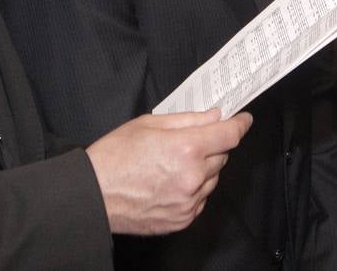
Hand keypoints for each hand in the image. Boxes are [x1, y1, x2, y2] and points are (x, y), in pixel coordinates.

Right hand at [86, 109, 252, 234]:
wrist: (93, 195)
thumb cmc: (114, 157)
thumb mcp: (149, 124)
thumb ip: (188, 120)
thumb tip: (215, 116)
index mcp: (185, 148)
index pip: (229, 135)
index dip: (239, 124)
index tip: (243, 120)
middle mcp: (192, 177)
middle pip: (222, 156)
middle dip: (211, 146)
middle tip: (188, 143)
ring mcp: (188, 201)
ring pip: (212, 179)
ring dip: (203, 169)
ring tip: (172, 165)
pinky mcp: (182, 219)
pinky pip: (201, 199)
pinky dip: (193, 189)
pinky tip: (170, 183)